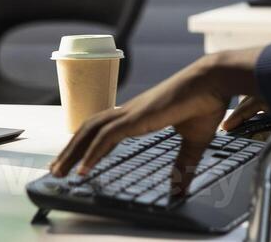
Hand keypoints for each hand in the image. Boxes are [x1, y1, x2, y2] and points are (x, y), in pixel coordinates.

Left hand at [51, 48, 261, 192]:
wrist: (213, 80)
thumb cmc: (206, 104)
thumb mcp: (194, 142)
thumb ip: (184, 164)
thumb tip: (181, 190)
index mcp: (140, 115)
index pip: (104, 129)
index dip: (88, 145)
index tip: (76, 162)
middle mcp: (130, 111)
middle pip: (89, 128)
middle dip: (71, 150)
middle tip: (56, 170)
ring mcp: (132, 112)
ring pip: (91, 131)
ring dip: (73, 152)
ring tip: (60, 172)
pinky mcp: (138, 116)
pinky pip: (107, 136)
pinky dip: (92, 153)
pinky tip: (83, 170)